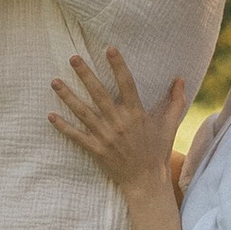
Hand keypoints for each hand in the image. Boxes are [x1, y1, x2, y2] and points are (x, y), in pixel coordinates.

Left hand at [48, 46, 185, 189]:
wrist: (146, 181)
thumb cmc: (158, 151)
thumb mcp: (170, 125)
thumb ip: (176, 101)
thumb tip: (180, 79)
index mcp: (136, 114)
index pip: (126, 84)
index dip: (118, 65)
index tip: (109, 48)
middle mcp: (119, 123)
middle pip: (99, 94)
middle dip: (85, 75)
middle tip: (72, 58)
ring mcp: (105, 136)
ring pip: (83, 112)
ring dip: (67, 96)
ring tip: (54, 81)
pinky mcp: (96, 149)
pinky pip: (76, 136)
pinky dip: (63, 126)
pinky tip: (50, 115)